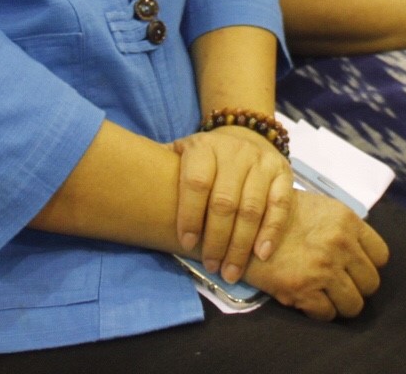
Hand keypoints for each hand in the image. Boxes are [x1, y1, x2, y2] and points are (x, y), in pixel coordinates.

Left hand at [171, 125, 294, 283]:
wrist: (244, 134)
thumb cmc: (204, 157)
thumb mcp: (179, 153)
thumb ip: (158, 168)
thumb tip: (121, 186)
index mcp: (204, 148)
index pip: (195, 182)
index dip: (189, 215)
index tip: (186, 243)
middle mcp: (235, 153)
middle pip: (225, 201)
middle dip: (216, 239)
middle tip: (210, 267)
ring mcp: (261, 163)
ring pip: (252, 208)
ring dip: (241, 244)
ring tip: (231, 270)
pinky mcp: (283, 173)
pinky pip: (280, 205)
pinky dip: (271, 232)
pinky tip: (260, 255)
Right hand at [241, 190, 388, 320]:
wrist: (241, 224)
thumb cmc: (278, 214)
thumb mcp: (319, 207)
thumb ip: (343, 227)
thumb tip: (359, 250)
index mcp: (346, 221)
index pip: (381, 256)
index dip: (368, 264)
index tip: (354, 267)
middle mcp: (339, 245)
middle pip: (371, 283)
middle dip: (356, 286)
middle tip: (339, 283)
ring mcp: (322, 268)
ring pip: (354, 304)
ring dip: (340, 303)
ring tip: (325, 294)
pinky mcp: (303, 289)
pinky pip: (327, 314)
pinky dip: (319, 311)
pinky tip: (307, 298)